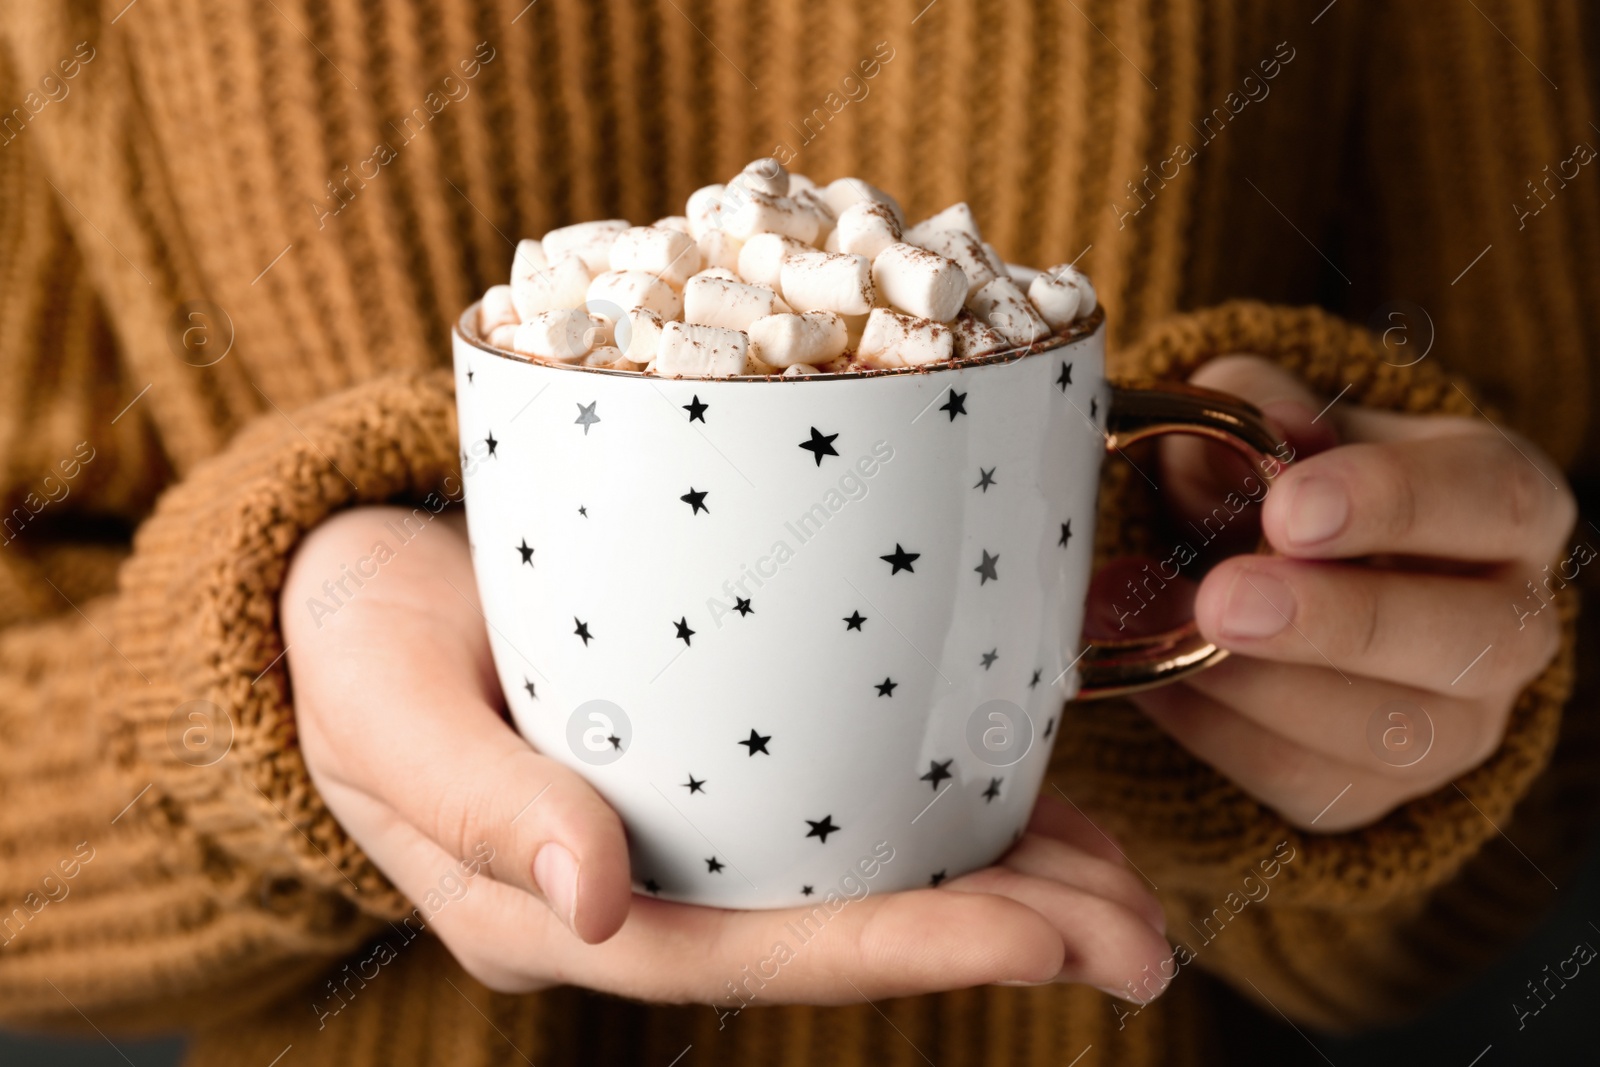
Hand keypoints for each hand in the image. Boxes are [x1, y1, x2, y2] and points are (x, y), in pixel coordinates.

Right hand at [282, 506, 1170, 1000]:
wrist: (349, 584)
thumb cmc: (354, 636)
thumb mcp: (378, 700)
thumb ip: (473, 802)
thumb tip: (596, 903)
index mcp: (552, 910)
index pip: (746, 954)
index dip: (899, 952)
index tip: (1043, 934)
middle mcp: (637, 899)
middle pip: (833, 938)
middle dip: (997, 940)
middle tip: (1144, 937)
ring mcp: (678, 843)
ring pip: (858, 887)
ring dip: (1004, 890)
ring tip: (1131, 897)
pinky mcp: (710, 772)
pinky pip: (844, 814)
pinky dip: (950, 814)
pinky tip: (1043, 811)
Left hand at [1120, 357, 1575, 830]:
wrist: (1260, 573)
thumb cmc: (1280, 478)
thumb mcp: (1266, 417)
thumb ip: (1255, 407)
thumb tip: (1259, 427)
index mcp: (1504, 503)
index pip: (1491, 500)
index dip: (1395, 505)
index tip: (1286, 510)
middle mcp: (1510, 622)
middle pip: (1470, 641)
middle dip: (1335, 623)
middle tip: (1221, 599)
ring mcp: (1459, 723)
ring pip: (1388, 734)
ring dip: (1254, 687)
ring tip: (1144, 626)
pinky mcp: (1380, 790)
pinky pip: (1306, 782)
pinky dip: (1213, 730)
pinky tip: (1146, 676)